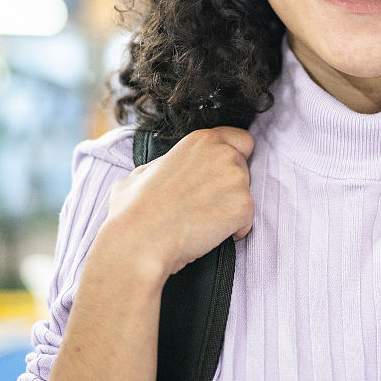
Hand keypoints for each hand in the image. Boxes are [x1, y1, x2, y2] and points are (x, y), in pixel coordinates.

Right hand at [103, 126, 254, 279]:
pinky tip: (207, 235)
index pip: (241, 140)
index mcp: (201, 140)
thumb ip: (163, 164)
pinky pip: (246, 221)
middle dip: (230, 187)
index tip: (224, 174)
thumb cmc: (134, 210)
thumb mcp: (142, 172)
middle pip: (244, 169)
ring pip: (245, 196)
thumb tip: (160, 169)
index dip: (236, 157)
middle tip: (204, 204)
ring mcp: (236, 179)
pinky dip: (233, 231)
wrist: (139, 240)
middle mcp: (223, 153)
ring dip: (229, 209)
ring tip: (200, 221)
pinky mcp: (243, 206)